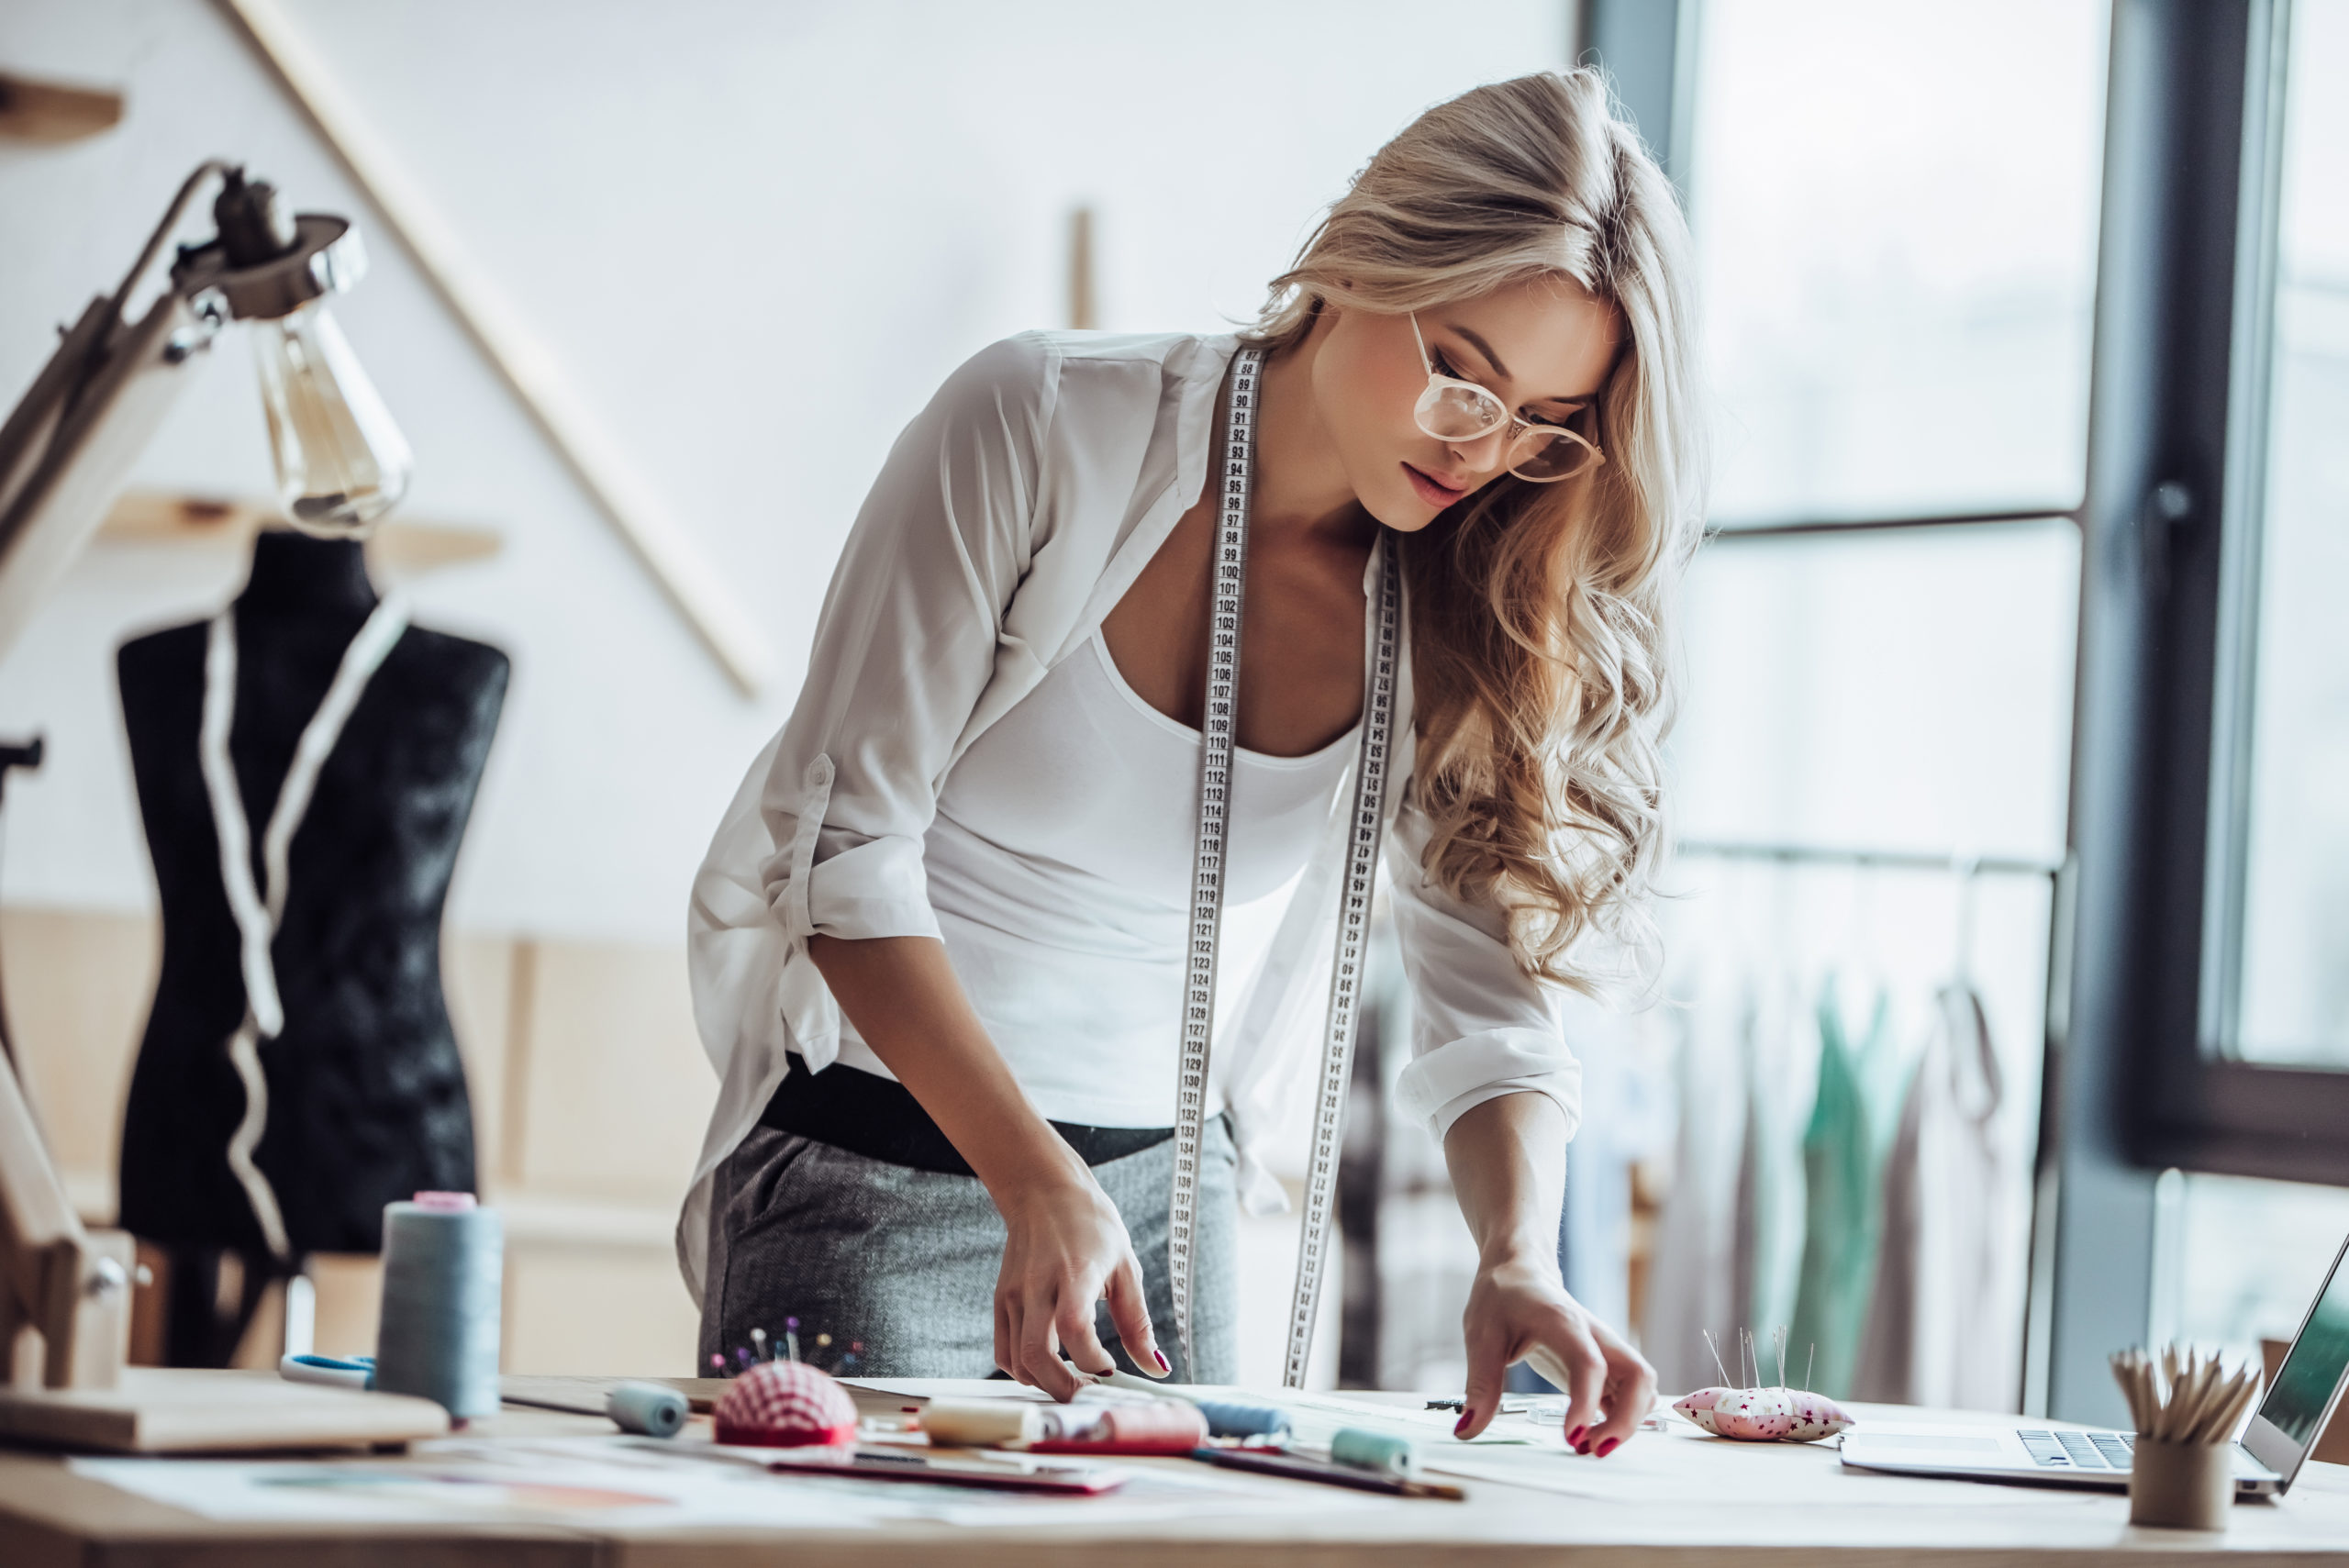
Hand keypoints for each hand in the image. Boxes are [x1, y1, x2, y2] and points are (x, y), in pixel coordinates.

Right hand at [992, 1173, 1168, 1399]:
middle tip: (1090, 1392)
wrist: (1044, 1192)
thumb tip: (1157, 1368)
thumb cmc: (1090, 1225)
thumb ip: (1138, 1324)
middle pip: (1037, 1356)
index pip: (1076, 1329)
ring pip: (1017, 1362)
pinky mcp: (1001, 1301)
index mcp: (1075, 1273)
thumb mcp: (1125, 1267)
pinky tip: (1049, 1365)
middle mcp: (1038, 1287)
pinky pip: (1004, 1352)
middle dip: (1065, 1389)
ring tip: (1073, 1379)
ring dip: (1045, 1383)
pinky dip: (1024, 1371)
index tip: (1111, 1369)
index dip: (1094, 1361)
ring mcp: (1014, 1295)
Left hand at [1455, 1254, 1655, 1455]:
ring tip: (1589, 1447)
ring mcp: (1605, 1349)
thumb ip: (1480, 1385)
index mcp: (1562, 1321)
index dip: (1586, 1401)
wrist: (1519, 1270)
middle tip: (1590, 1450)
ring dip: (1629, 1421)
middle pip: (1638, 1375)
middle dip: (1626, 1419)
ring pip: (1642, 1385)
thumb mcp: (1480, 1336)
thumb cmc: (1502, 1297)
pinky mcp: (1604, 1365)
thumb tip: (1468, 1430)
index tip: (1572, 1436)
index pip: (1589, 1363)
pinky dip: (1624, 1418)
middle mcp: (1595, 1335)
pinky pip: (1630, 1392)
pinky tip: (1594, 1437)